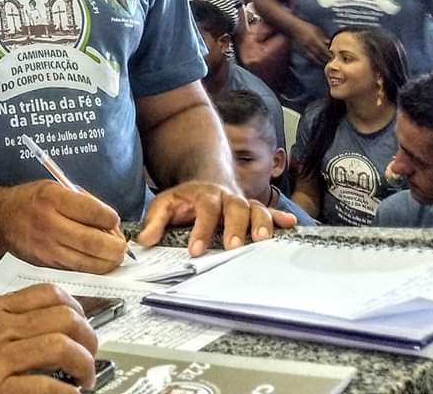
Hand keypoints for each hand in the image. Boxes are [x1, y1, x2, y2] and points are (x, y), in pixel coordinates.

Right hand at [0, 180, 127, 271]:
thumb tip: (111, 222)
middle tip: (121, 244)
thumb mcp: (56, 187)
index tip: (114, 220)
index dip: (111, 218)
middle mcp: (49, 224)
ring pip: (89, 262)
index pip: (93, 212)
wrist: (1, 219)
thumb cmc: (31, 201)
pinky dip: (93, 267)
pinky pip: (78, 270)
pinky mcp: (47, 265)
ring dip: (108, 261)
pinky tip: (96, 259)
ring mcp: (47, 248)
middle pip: (94, 242)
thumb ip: (84, 202)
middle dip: (116, 246)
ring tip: (112, 253)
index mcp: (53, 197)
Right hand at [0, 283, 96, 393]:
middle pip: (65, 318)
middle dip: (88, 337)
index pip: (50, 294)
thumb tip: (36, 323)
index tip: (82, 323)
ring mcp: (0, 358)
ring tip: (84, 380)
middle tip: (90, 354)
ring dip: (84, 365)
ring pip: (62, 347)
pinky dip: (65, 393)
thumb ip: (1, 317)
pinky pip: (45, 387)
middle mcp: (2, 329)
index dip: (76, 308)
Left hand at [137, 181, 295, 255]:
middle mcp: (227, 198)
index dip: (201, 229)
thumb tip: (143, 240)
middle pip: (235, 208)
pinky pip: (270, 212)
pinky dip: (280, 218)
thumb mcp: (164, 204)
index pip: (204, 210)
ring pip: (256, 209)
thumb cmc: (185, 200)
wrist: (204, 182)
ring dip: (261, 223)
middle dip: (235, 227)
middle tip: (232, 247)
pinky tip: (290, 224)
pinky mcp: (254, 210)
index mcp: (204, 195)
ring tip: (261, 240)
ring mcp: (243, 203)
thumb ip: (154, 222)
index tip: (195, 250)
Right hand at [293, 21, 330, 65]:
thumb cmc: (306, 27)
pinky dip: (312, 61)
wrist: (293, 27)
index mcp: (314, 39)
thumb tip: (329, 43)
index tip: (333, 57)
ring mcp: (304, 49)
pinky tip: (316, 63)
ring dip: (319, 63)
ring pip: (313, 58)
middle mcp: (309, 45)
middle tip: (331, 63)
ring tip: (324, 65)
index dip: (328, 54)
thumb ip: (322, 37)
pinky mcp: (301, 50)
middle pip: (319, 55)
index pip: (323, 49)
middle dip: (325, 60)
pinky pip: (307, 58)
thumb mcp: (316, 30)